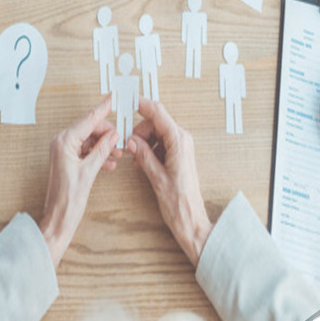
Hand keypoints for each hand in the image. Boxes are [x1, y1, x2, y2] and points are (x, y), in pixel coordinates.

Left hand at [38, 96, 120, 266]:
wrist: (59, 219)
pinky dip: (98, 154)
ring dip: (104, 145)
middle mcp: (61, 143)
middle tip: (121, 141)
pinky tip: (110, 163)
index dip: (103, 109)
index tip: (112, 98)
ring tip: (117, 154)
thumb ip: (103, 150)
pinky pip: (86, 151)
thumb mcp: (90, 171)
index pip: (88, 120)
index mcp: (64, 142)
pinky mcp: (68, 161)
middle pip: (89, 128)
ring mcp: (64, 152)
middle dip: (106, 133)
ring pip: (89, 140)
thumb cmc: (68, 200)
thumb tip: (113, 136)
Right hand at [127, 98, 212, 267]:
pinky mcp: (179, 155)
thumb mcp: (155, 177)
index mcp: (178, 142)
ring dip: (143, 141)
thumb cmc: (178, 202)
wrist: (191, 220)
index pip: (158, 113)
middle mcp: (182, 141)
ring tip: (136, 159)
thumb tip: (131, 140)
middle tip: (129, 147)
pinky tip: (143, 162)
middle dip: (139, 130)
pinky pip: (160, 143)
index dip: (142, 104)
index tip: (127, 100)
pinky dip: (149, 148)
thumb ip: (142, 154)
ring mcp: (181, 147)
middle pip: (156, 121)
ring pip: (156, 132)